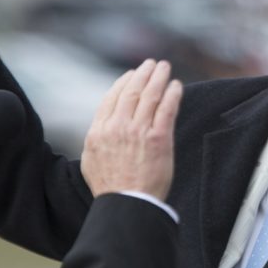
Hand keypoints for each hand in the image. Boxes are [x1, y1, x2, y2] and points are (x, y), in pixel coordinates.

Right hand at [81, 60, 182, 200]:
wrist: (126, 204)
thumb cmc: (110, 188)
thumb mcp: (91, 159)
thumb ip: (96, 138)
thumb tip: (101, 128)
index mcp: (99, 130)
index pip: (112, 97)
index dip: (124, 82)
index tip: (132, 75)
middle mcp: (118, 126)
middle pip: (132, 91)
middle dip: (143, 73)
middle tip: (152, 64)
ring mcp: (139, 131)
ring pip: (150, 95)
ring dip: (159, 78)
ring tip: (165, 68)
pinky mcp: (159, 138)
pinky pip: (167, 109)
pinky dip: (173, 94)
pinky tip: (177, 86)